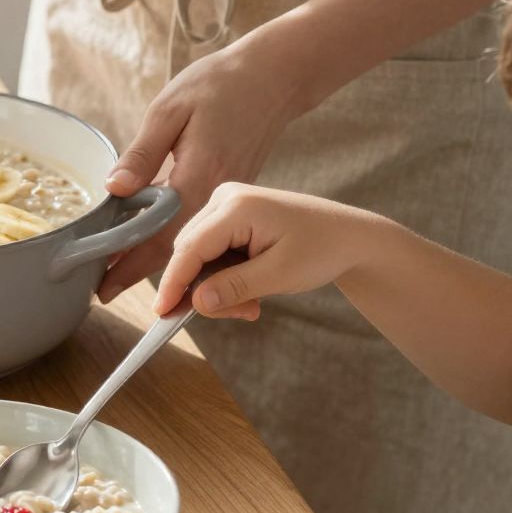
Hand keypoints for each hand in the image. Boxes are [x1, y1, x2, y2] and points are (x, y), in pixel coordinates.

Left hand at [98, 18, 329, 302]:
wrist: (274, 77)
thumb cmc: (219, 85)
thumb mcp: (171, 110)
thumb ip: (143, 153)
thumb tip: (114, 189)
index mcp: (198, 176)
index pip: (158, 233)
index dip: (129, 263)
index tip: (103, 285)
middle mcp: (217, 195)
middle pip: (174, 247)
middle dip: (137, 271)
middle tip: (103, 290)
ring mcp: (228, 195)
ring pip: (190, 239)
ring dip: (156, 259)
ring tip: (120, 273)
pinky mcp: (233, 191)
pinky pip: (203, 225)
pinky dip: (177, 239)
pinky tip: (154, 241)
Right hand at [153, 184, 374, 321]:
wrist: (350, 236)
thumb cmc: (322, 249)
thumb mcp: (279, 274)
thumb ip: (234, 288)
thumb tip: (196, 302)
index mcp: (236, 206)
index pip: (190, 248)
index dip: (173, 283)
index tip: (161, 313)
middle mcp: (225, 198)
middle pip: (191, 253)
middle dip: (206, 290)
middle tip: (241, 314)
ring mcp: (228, 205)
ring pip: (201, 257)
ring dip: (219, 288)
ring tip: (252, 307)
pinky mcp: (233, 217)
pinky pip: (214, 253)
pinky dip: (227, 278)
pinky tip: (251, 293)